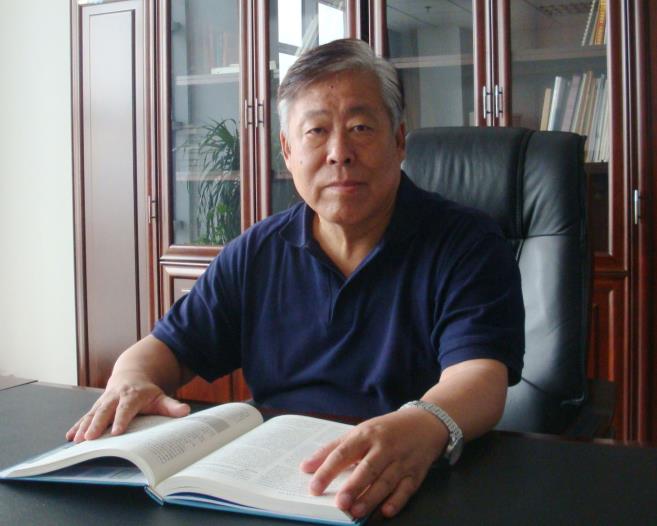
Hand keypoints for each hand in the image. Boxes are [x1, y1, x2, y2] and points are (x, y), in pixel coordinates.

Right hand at [65, 373, 189, 442]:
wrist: (131, 375)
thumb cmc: (146, 391)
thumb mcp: (160, 397)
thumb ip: (172, 406)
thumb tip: (185, 411)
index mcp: (132, 395)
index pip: (126, 408)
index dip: (120, 420)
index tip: (115, 432)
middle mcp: (115, 397)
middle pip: (105, 411)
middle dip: (96, 425)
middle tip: (89, 438)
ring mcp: (104, 401)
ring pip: (92, 413)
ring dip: (84, 426)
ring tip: (76, 440)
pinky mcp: (97, 406)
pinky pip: (85, 416)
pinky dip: (77, 426)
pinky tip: (70, 436)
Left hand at [300, 408, 447, 518]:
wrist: (425, 423)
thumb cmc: (386, 430)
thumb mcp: (359, 432)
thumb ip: (333, 448)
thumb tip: (306, 467)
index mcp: (366, 434)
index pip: (344, 452)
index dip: (328, 470)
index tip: (314, 486)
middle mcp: (384, 447)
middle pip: (367, 468)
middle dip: (354, 486)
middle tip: (340, 502)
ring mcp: (401, 461)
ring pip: (386, 481)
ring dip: (371, 497)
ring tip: (356, 511)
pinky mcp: (416, 473)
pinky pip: (406, 489)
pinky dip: (397, 501)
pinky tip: (386, 511)